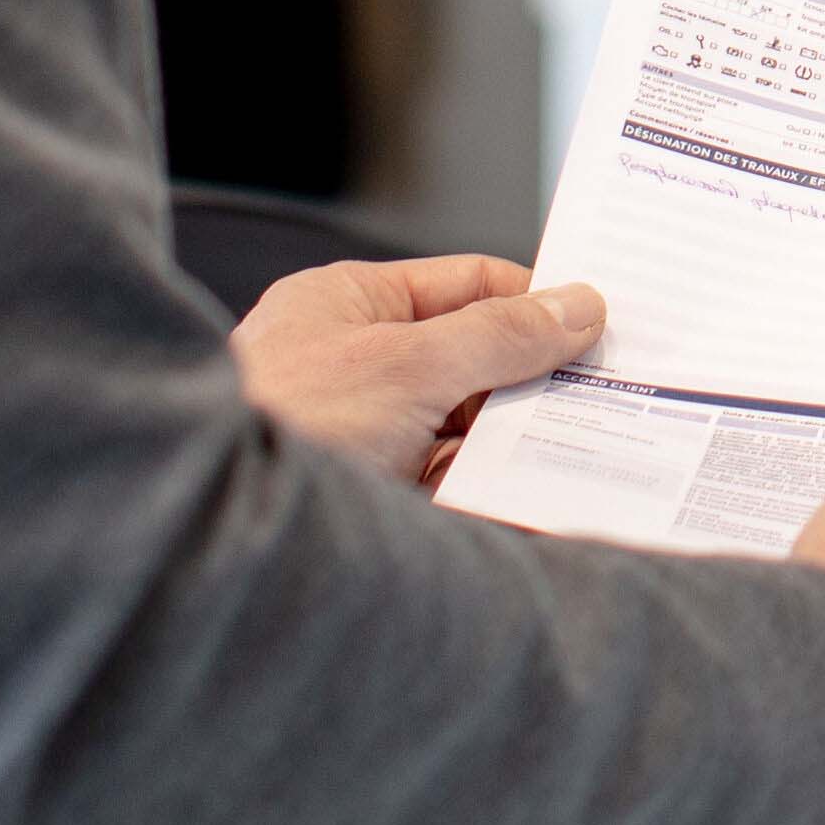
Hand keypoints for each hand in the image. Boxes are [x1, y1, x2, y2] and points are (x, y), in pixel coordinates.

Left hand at [232, 253, 603, 486]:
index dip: (535, 300)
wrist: (212, 541)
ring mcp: (363, 435)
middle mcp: (356, 365)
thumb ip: (500, 334)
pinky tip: (542, 500)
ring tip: (594, 449)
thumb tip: (577, 307)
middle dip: (537, 379)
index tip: (601, 325)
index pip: (465, 283)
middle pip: (474, 358)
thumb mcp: (408, 365)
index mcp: (349, 306)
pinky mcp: (371, 498)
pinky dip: (494, 491)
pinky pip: (449, 486)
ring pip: (466, 429)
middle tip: (613, 394)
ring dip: (521, 441)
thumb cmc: (281, 425)